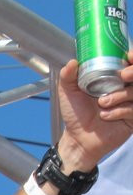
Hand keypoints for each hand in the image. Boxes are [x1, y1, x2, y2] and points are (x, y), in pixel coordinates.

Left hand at [57, 54, 132, 169]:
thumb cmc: (75, 114)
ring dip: (120, 95)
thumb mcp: (69, 93)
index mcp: (113, 79)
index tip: (129, 56)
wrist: (78, 138)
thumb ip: (68, 76)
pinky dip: (119, 112)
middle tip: (123, 75)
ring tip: (102, 103)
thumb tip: (73, 62)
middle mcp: (125, 89)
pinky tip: (105, 116)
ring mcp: (131, 104)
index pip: (130, 65)